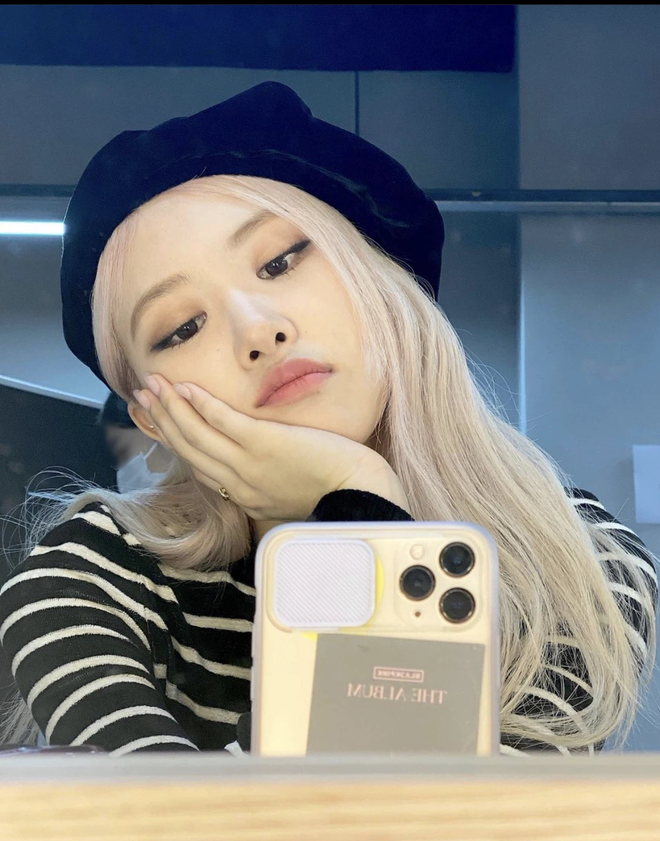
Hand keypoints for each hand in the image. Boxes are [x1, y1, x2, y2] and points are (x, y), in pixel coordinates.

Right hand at [134, 374, 407, 520]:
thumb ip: (263, 478)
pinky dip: (201, 406)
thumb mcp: (287, 490)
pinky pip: (224, 423)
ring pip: (198, 435)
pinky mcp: (264, 445)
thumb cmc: (332, 487)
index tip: (158, 418)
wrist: (358, 492)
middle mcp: (237, 482)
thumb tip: (252, 458)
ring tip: (152, 385)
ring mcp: (249, 464)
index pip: (198, 464)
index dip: (174, 439)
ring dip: (171, 408)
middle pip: (189, 448)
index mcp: (243, 494)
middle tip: (142, 394)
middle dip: (162, 419)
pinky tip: (185, 389)